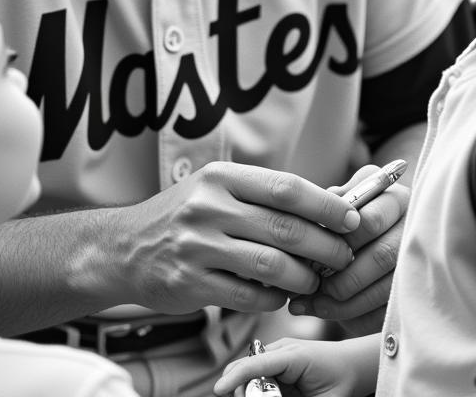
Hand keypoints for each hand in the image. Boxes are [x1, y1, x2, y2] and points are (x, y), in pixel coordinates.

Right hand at [106, 161, 361, 314]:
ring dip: (303, 278)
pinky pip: (249, 296)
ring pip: (272, 264)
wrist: (124, 247)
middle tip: (343, 257)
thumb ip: (263, 196)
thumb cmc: (183, 216)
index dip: (325, 205)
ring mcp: (198, 245)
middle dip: (325, 246)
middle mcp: (208, 206)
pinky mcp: (191, 282)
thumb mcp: (216, 190)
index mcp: (220, 176)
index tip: (352, 218)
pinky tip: (280, 295)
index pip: (285, 187)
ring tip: (312, 281)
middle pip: (285, 227)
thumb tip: (330, 202)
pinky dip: (274, 299)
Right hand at [213, 336, 376, 396]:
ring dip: (250, 390)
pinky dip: (256, 390)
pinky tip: (263, 394)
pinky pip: (260, 378)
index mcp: (293, 355)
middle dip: (241, 387)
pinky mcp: (279, 366)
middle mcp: (281, 351)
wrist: (354, 364)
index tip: (219, 390)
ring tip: (266, 396)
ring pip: (251, 374)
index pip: (257, 363)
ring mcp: (278, 357)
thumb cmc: (344, 379)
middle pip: (248, 368)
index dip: (236, 377)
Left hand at [287, 165, 408, 332]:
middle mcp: (414, 228)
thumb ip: (331, 203)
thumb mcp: (345, 198)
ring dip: (347, 303)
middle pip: (382, 256)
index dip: (341, 239)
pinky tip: (333, 316)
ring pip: (385, 288)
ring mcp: (421, 263)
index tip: (314, 251)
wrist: (378, 235)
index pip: (371, 221)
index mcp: (395, 198)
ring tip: (316, 305)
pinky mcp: (418, 294)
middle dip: (344, 276)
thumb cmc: (351, 212)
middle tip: (316, 284)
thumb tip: (310, 222)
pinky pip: (389, 312)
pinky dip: (358, 319)